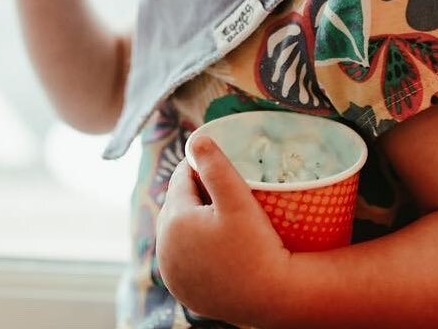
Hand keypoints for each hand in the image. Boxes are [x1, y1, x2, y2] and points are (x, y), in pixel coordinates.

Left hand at [156, 135, 290, 325]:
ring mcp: (171, 273)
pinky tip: (211, 242)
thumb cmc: (258, 245)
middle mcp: (164, 249)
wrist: (274, 298)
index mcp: (172, 220)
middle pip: (177, 205)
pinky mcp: (182, 290)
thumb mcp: (238, 199)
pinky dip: (192, 246)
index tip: (219, 166)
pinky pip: (182, 257)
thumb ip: (214, 165)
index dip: (199, 167)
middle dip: (195, 193)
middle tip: (223, 189)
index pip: (180, 179)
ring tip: (219, 214)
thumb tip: (195, 138)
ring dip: (192, 219)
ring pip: (178, 231)